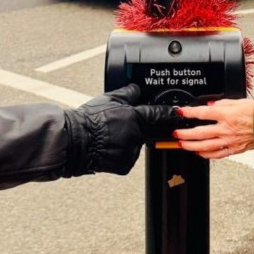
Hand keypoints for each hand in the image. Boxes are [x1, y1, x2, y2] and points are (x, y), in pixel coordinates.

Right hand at [63, 84, 177, 175]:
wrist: (75, 142)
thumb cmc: (89, 121)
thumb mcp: (109, 99)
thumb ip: (127, 93)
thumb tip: (136, 89)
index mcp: (136, 118)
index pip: (160, 115)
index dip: (170, 114)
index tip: (177, 113)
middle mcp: (137, 136)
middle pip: (150, 131)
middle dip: (145, 128)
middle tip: (127, 125)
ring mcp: (131, 152)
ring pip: (137, 145)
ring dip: (130, 141)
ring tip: (111, 136)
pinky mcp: (125, 165)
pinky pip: (128, 157)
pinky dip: (122, 153)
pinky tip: (110, 147)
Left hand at [174, 98, 253, 159]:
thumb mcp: (238, 101)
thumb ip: (222, 103)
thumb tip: (210, 105)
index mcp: (226, 115)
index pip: (202, 113)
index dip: (189, 112)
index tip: (181, 112)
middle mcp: (225, 129)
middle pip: (200, 133)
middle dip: (185, 133)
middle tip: (176, 133)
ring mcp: (228, 141)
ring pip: (205, 146)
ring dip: (191, 146)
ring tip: (182, 144)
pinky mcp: (233, 149)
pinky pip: (217, 154)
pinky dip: (206, 155)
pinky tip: (199, 153)